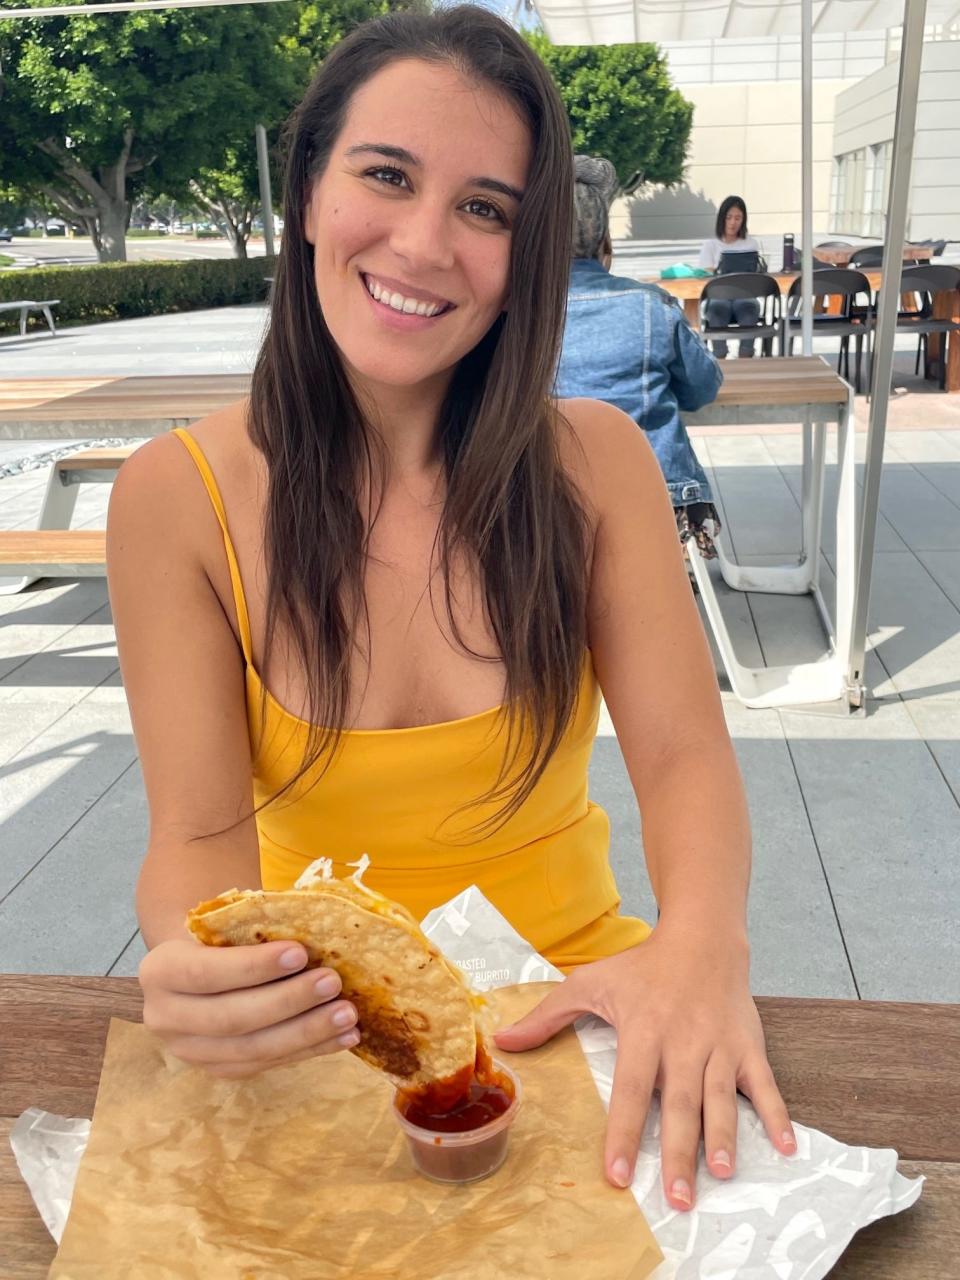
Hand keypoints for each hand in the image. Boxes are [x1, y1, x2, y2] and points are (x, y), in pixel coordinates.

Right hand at [139, 938, 358, 1077]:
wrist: (199, 965)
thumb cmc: (221, 935)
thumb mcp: (224, 923)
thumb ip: (256, 926)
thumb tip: (319, 930)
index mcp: (160, 971)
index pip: (206, 973)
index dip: (254, 966)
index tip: (300, 953)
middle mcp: (165, 1018)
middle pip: (232, 1018)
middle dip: (288, 1002)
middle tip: (333, 983)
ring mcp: (192, 1052)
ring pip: (252, 1050)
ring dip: (306, 1033)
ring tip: (348, 1014)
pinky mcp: (220, 1070)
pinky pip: (269, 1065)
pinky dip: (310, 1050)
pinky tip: (345, 1036)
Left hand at [493, 923, 795, 1210]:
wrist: (701, 937)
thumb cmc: (642, 967)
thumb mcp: (590, 983)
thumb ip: (546, 1015)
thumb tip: (503, 1041)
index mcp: (643, 1031)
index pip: (632, 1090)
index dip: (625, 1133)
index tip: (619, 1174)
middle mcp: (683, 1042)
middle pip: (679, 1105)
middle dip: (680, 1154)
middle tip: (677, 1201)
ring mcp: (718, 1045)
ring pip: (720, 1099)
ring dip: (724, 1138)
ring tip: (721, 1174)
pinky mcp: (747, 1045)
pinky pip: (764, 1084)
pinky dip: (777, 1114)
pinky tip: (786, 1147)